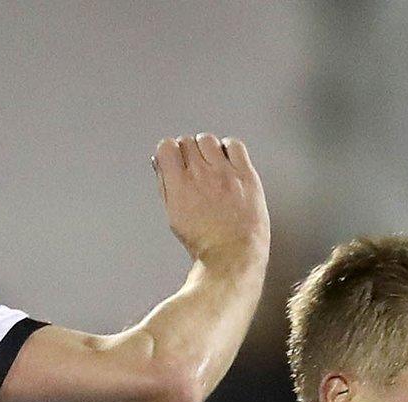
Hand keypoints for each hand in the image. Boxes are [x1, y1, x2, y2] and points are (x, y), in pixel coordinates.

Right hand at [153, 134, 268, 266]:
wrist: (234, 256)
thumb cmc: (206, 244)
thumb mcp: (174, 217)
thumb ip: (165, 186)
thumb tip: (161, 165)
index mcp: (179, 186)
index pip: (166, 147)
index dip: (169, 151)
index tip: (173, 157)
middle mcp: (201, 175)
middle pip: (187, 142)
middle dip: (187, 152)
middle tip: (193, 167)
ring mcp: (225, 173)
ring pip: (208, 140)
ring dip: (206, 148)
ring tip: (211, 164)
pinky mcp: (245, 175)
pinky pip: (235, 145)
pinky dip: (229, 148)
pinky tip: (228, 160)